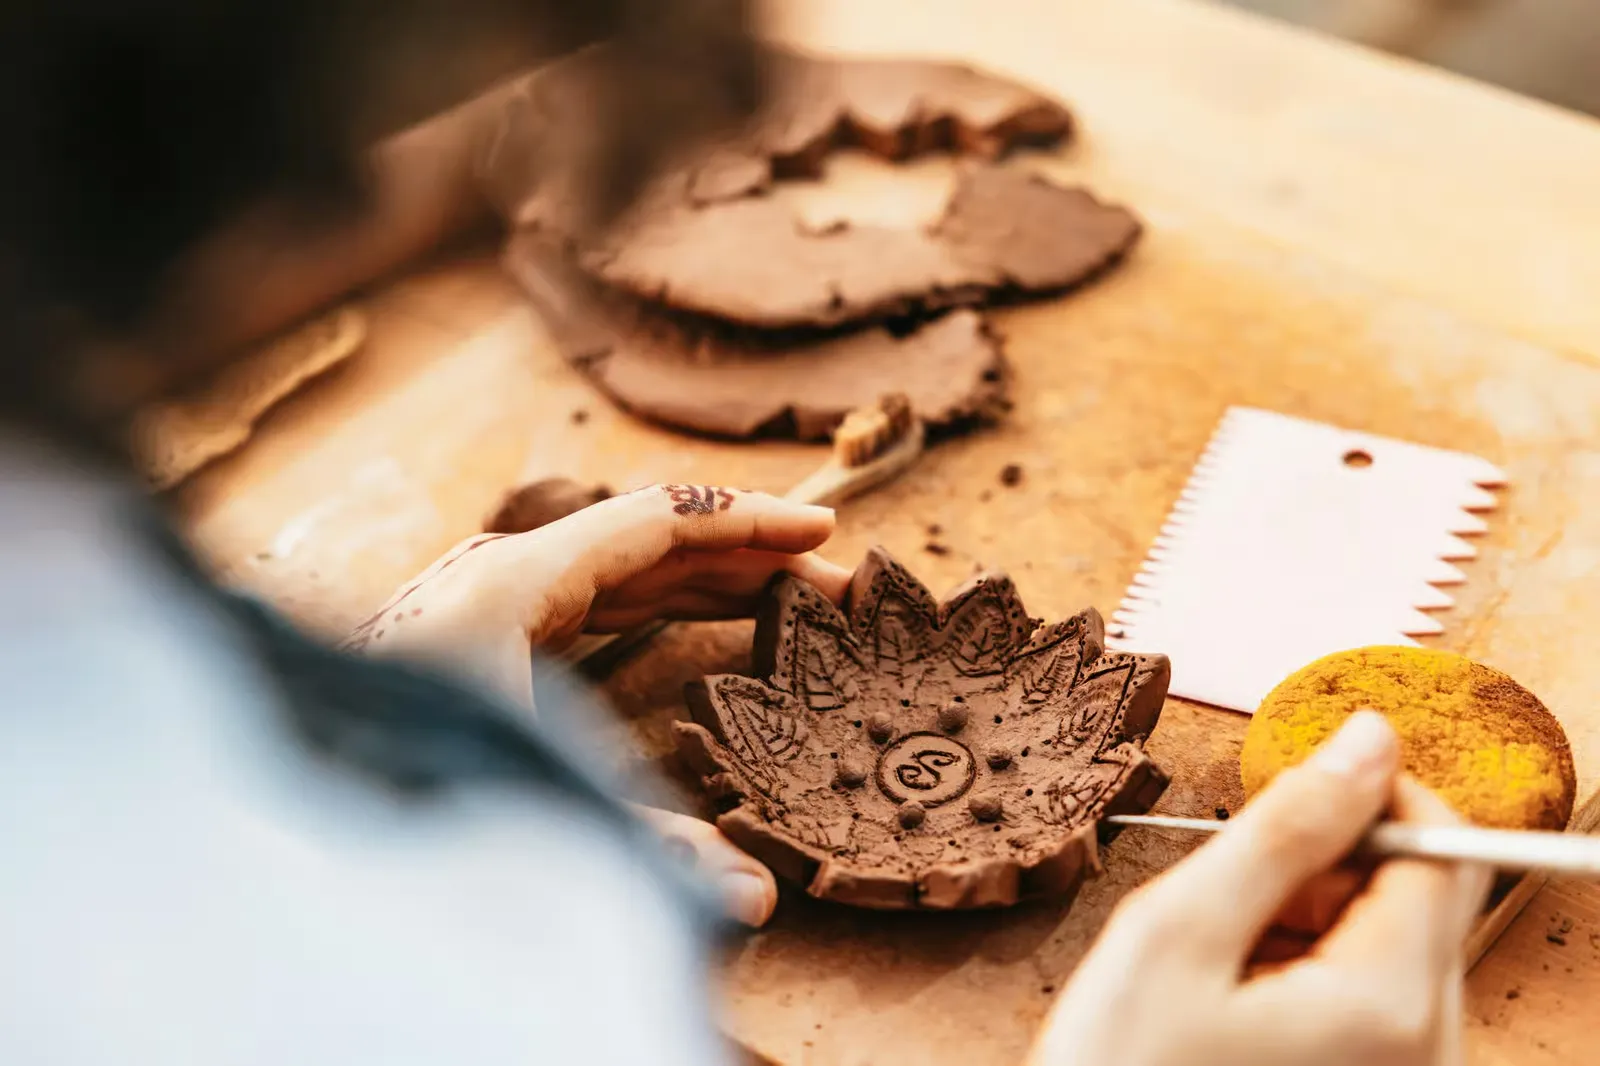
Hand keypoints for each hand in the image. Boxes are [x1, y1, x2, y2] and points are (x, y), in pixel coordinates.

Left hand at [346, 484, 850, 926]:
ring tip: (783, 601)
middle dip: (743, 556)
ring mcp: (487, 601)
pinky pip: (591, 599)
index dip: (748, 526)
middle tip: (829, 586)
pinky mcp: (481, 634)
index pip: (657, 524)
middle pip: (648, 541)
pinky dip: (657, 604)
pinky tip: (694, 625)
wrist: (276, 789)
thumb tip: (757, 903)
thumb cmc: (384, 775)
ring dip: (706, 580)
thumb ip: (641, 850)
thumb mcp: (521, 800)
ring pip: (621, 569)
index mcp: (512, 582)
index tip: (823, 534)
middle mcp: (501, 575)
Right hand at [1029, 712, 1490, 1065]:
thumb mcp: (1180, 929)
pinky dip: (1306, 962)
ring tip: (1222, 955)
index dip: (1367, 795)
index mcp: (1389, 1005)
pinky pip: (1372, 990)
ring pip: (1390, 937)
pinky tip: (1237, 991)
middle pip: (1421, 893)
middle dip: (1330, 863)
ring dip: (1310, 914)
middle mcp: (1427, 1048)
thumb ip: (1283, 828)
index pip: (1442, 846)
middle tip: (1231, 894)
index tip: (1283, 794)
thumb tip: (1367, 738)